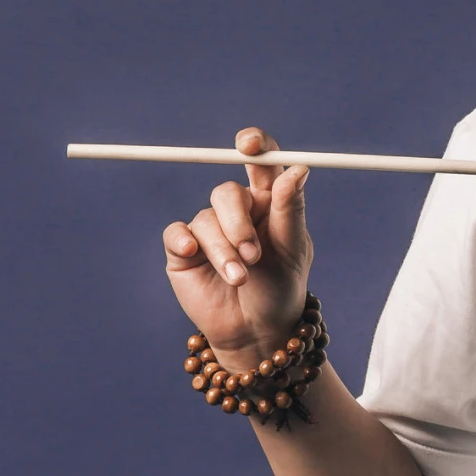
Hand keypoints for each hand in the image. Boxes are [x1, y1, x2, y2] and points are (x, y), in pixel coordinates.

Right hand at [162, 128, 313, 367]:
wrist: (256, 331)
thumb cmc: (280, 288)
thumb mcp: (293, 250)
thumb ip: (290, 209)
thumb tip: (299, 169)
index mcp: (269, 202)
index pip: (260, 162)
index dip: (254, 145)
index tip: (249, 144)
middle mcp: (238, 211)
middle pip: (227, 192)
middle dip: (238, 222)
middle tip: (252, 255)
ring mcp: (209, 229)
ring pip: (206, 218)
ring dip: (224, 250)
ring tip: (240, 278)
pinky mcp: (184, 249)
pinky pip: (176, 232)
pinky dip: (185, 241)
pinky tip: (194, 255)